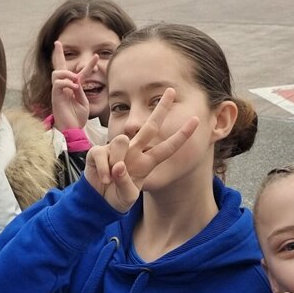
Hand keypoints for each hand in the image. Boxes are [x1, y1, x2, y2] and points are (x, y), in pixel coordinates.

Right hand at [51, 40, 93, 130]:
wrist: (72, 130)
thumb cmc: (77, 119)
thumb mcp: (83, 102)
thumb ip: (80, 90)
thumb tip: (76, 81)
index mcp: (73, 88)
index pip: (80, 72)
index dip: (89, 64)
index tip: (96, 56)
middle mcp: (64, 87)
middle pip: (59, 67)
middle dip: (58, 54)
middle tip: (57, 43)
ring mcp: (58, 91)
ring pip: (57, 73)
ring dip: (67, 73)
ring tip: (75, 80)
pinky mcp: (55, 97)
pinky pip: (57, 83)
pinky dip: (66, 82)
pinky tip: (73, 87)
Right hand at [84, 88, 198, 211]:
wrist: (97, 202)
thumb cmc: (116, 196)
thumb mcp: (127, 196)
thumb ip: (125, 183)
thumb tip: (119, 166)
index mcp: (146, 162)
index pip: (168, 147)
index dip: (182, 135)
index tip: (196, 120)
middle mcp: (134, 151)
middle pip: (150, 126)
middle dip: (162, 108)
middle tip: (172, 90)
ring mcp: (116, 149)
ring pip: (122, 141)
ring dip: (117, 162)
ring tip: (112, 179)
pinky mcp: (98, 151)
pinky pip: (103, 154)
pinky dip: (104, 170)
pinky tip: (104, 179)